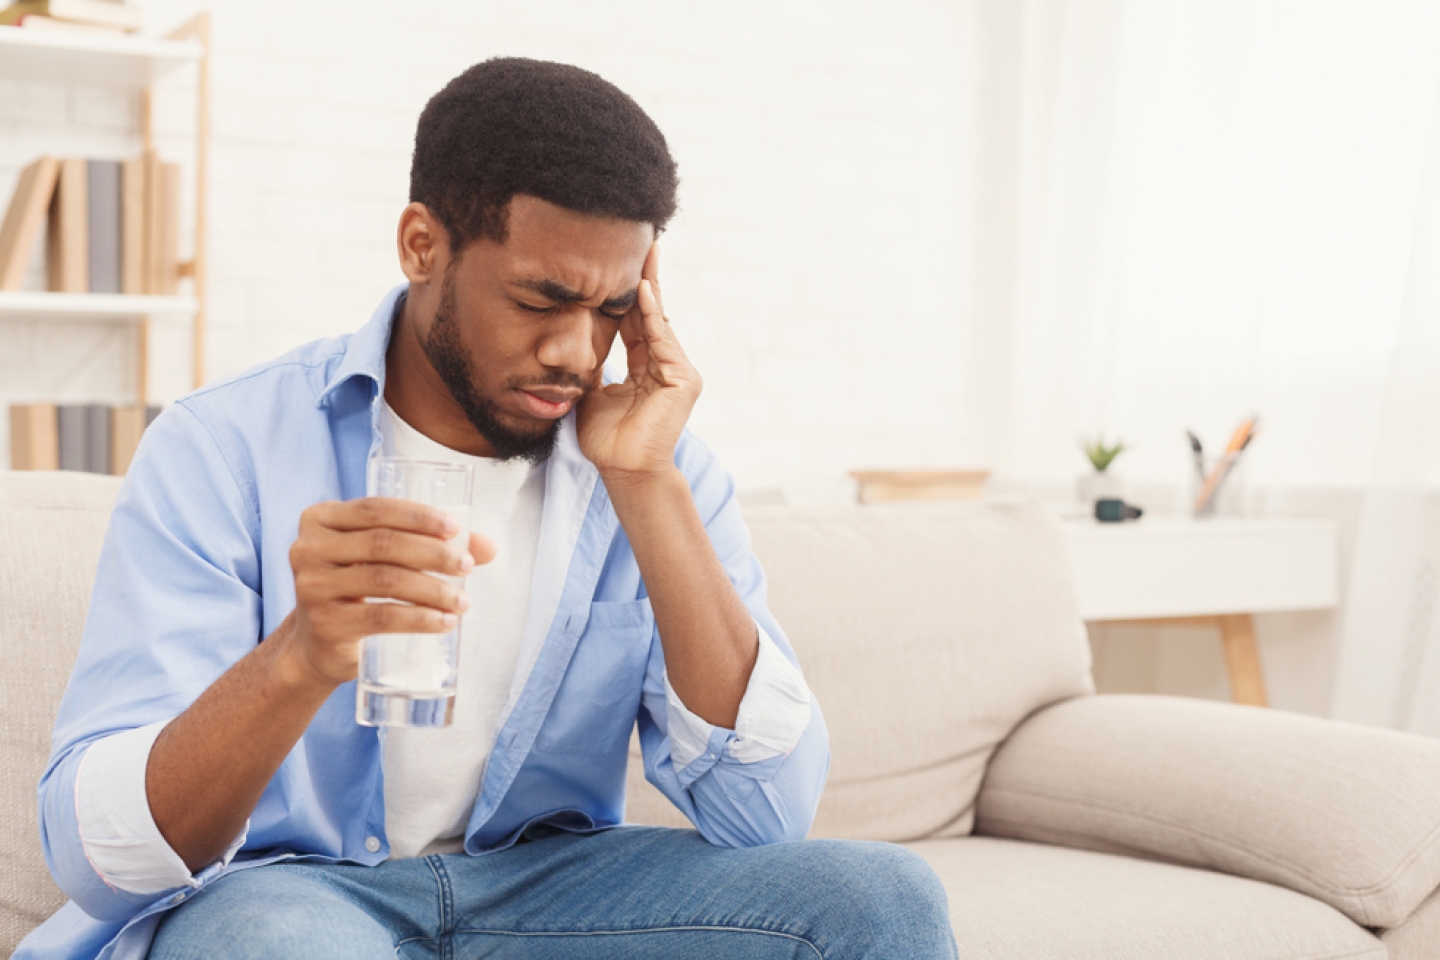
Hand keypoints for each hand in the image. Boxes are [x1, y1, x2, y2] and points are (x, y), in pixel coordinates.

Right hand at [282, 498, 495, 686]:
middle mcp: (307, 548)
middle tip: (467, 566)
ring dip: (432, 590)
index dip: (418, 516)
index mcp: (321, 518)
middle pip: (382, 543)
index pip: (375, 508)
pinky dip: (418, 619)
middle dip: (433, 553)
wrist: (319, 644)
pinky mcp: (324, 624)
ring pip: (384, 580)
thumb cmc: (358, 589)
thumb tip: (488, 548)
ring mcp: (312, 587)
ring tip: (462, 601)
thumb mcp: (383, 558)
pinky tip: (444, 622)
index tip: (455, 529)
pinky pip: (380, 617)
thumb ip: (430, 544)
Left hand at [577, 243, 701, 479]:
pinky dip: (653, 315)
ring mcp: (678, 373)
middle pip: (652, 314)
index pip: (637, 322)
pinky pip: (663, 340)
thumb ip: (591, 365)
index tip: (619, 261)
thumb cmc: (606, 440)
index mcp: (646, 368)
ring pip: (659, 321)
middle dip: (645, 278)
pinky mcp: (683, 381)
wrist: (622, 470)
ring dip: (649, 287)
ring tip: (644, 252)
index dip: (627, 293)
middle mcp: (666, 366)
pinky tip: (642, 289)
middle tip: (641, 240)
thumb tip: (573, 341)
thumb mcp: (592, 392)